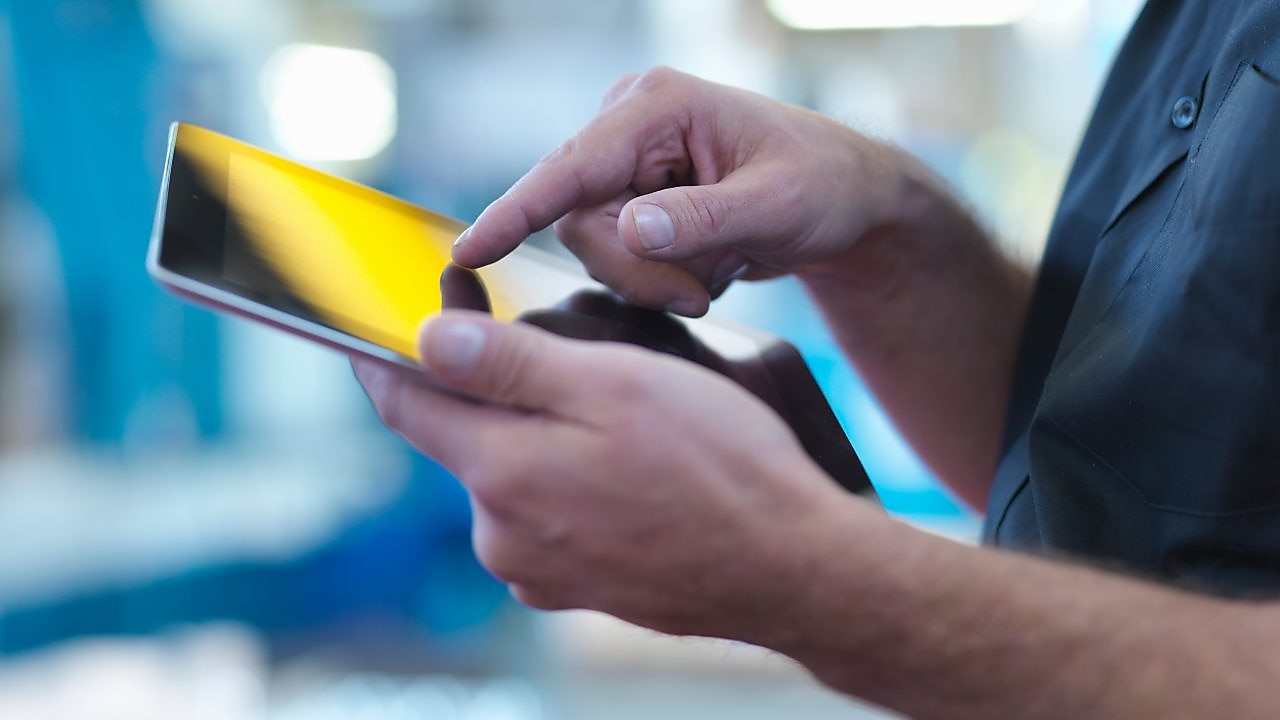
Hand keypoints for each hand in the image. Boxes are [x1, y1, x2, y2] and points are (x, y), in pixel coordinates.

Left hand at [352, 311, 852, 638]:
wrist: (789, 567)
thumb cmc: (716, 466)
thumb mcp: (614, 385)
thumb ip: (508, 364)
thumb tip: (425, 339)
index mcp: (500, 473)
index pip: (404, 402)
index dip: (398, 345)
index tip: (425, 300)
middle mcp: (500, 533)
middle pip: (468, 434)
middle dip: (502, 383)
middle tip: (577, 350)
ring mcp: (537, 568)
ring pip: (514, 471)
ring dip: (544, 432)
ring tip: (624, 415)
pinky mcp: (574, 586)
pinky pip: (548, 512)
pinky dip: (570, 476)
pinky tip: (631, 467)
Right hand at [452, 67, 906, 316]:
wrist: (846, 203)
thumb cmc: (823, 187)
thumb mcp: (776, 205)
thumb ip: (702, 219)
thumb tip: (630, 230)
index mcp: (658, 104)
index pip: (572, 165)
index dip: (517, 210)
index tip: (470, 250)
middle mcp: (630, 129)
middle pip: (580, 221)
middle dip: (637, 271)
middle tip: (700, 292)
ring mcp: (628, 167)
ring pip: (595, 247)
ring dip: (654, 279)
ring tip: (718, 269)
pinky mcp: (632, 201)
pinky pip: (617, 258)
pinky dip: (661, 278)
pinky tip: (708, 264)